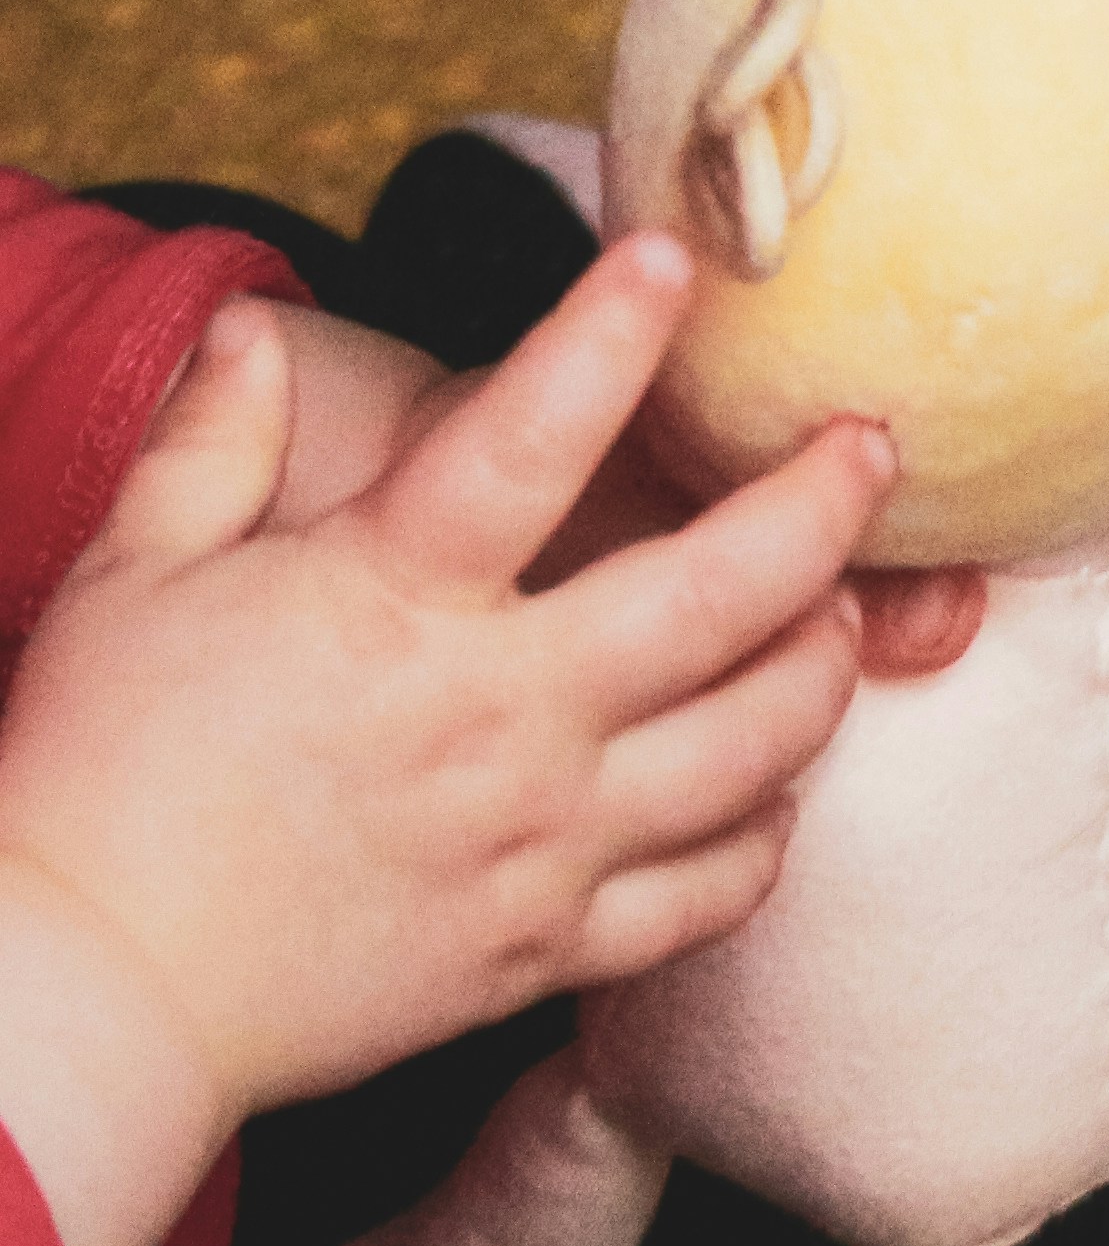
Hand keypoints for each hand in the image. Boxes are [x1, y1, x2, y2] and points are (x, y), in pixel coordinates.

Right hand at [0, 232, 890, 1127]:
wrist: (99, 981)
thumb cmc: (98, 769)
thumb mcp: (131, 574)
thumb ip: (213, 445)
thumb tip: (253, 328)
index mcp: (392, 603)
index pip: (529, 438)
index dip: (610, 336)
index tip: (677, 264)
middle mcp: (503, 717)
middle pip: (718, 600)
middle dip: (819, 513)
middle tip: (873, 452)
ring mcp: (547, 840)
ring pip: (756, 750)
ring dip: (820, 673)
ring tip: (839, 618)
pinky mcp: (555, 947)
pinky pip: (715, 894)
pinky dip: (768, 839)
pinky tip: (776, 794)